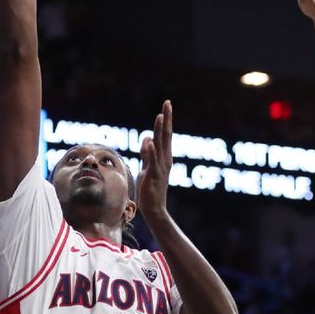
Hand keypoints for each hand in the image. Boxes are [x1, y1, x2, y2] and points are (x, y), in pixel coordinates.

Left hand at [137, 101, 173, 218]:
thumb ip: (147, 154)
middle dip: (166, 119)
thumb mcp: (147, 167)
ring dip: (160, 130)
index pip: (165, 135)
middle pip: (166, 136)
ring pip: (160, 145)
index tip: (167, 105)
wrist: (154, 209)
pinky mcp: (152, 176)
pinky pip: (152, 161)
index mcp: (164, 157)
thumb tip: (146, 139)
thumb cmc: (150, 189)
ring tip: (160, 116)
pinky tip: (149, 141)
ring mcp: (159, 168)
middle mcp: (164, 160)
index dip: (166, 120)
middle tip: (168, 103)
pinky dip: (151, 151)